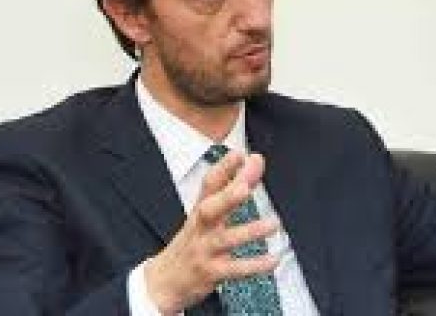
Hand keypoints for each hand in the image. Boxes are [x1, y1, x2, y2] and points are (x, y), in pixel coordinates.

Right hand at [144, 151, 279, 314]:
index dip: (223, 168)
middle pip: (210, 209)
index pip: (209, 185)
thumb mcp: (209, 213)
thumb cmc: (192, 241)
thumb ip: (236, 185)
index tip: (239, 154)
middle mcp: (201, 228)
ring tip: (273, 223)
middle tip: (244, 187)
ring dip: (250, 231)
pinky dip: (255, 265)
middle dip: (226, 197)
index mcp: (200, 210)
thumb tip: (257, 160)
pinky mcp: (211, 273)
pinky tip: (273, 259)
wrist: (162, 282)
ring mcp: (204, 250)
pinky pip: (235, 269)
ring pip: (225, 240)